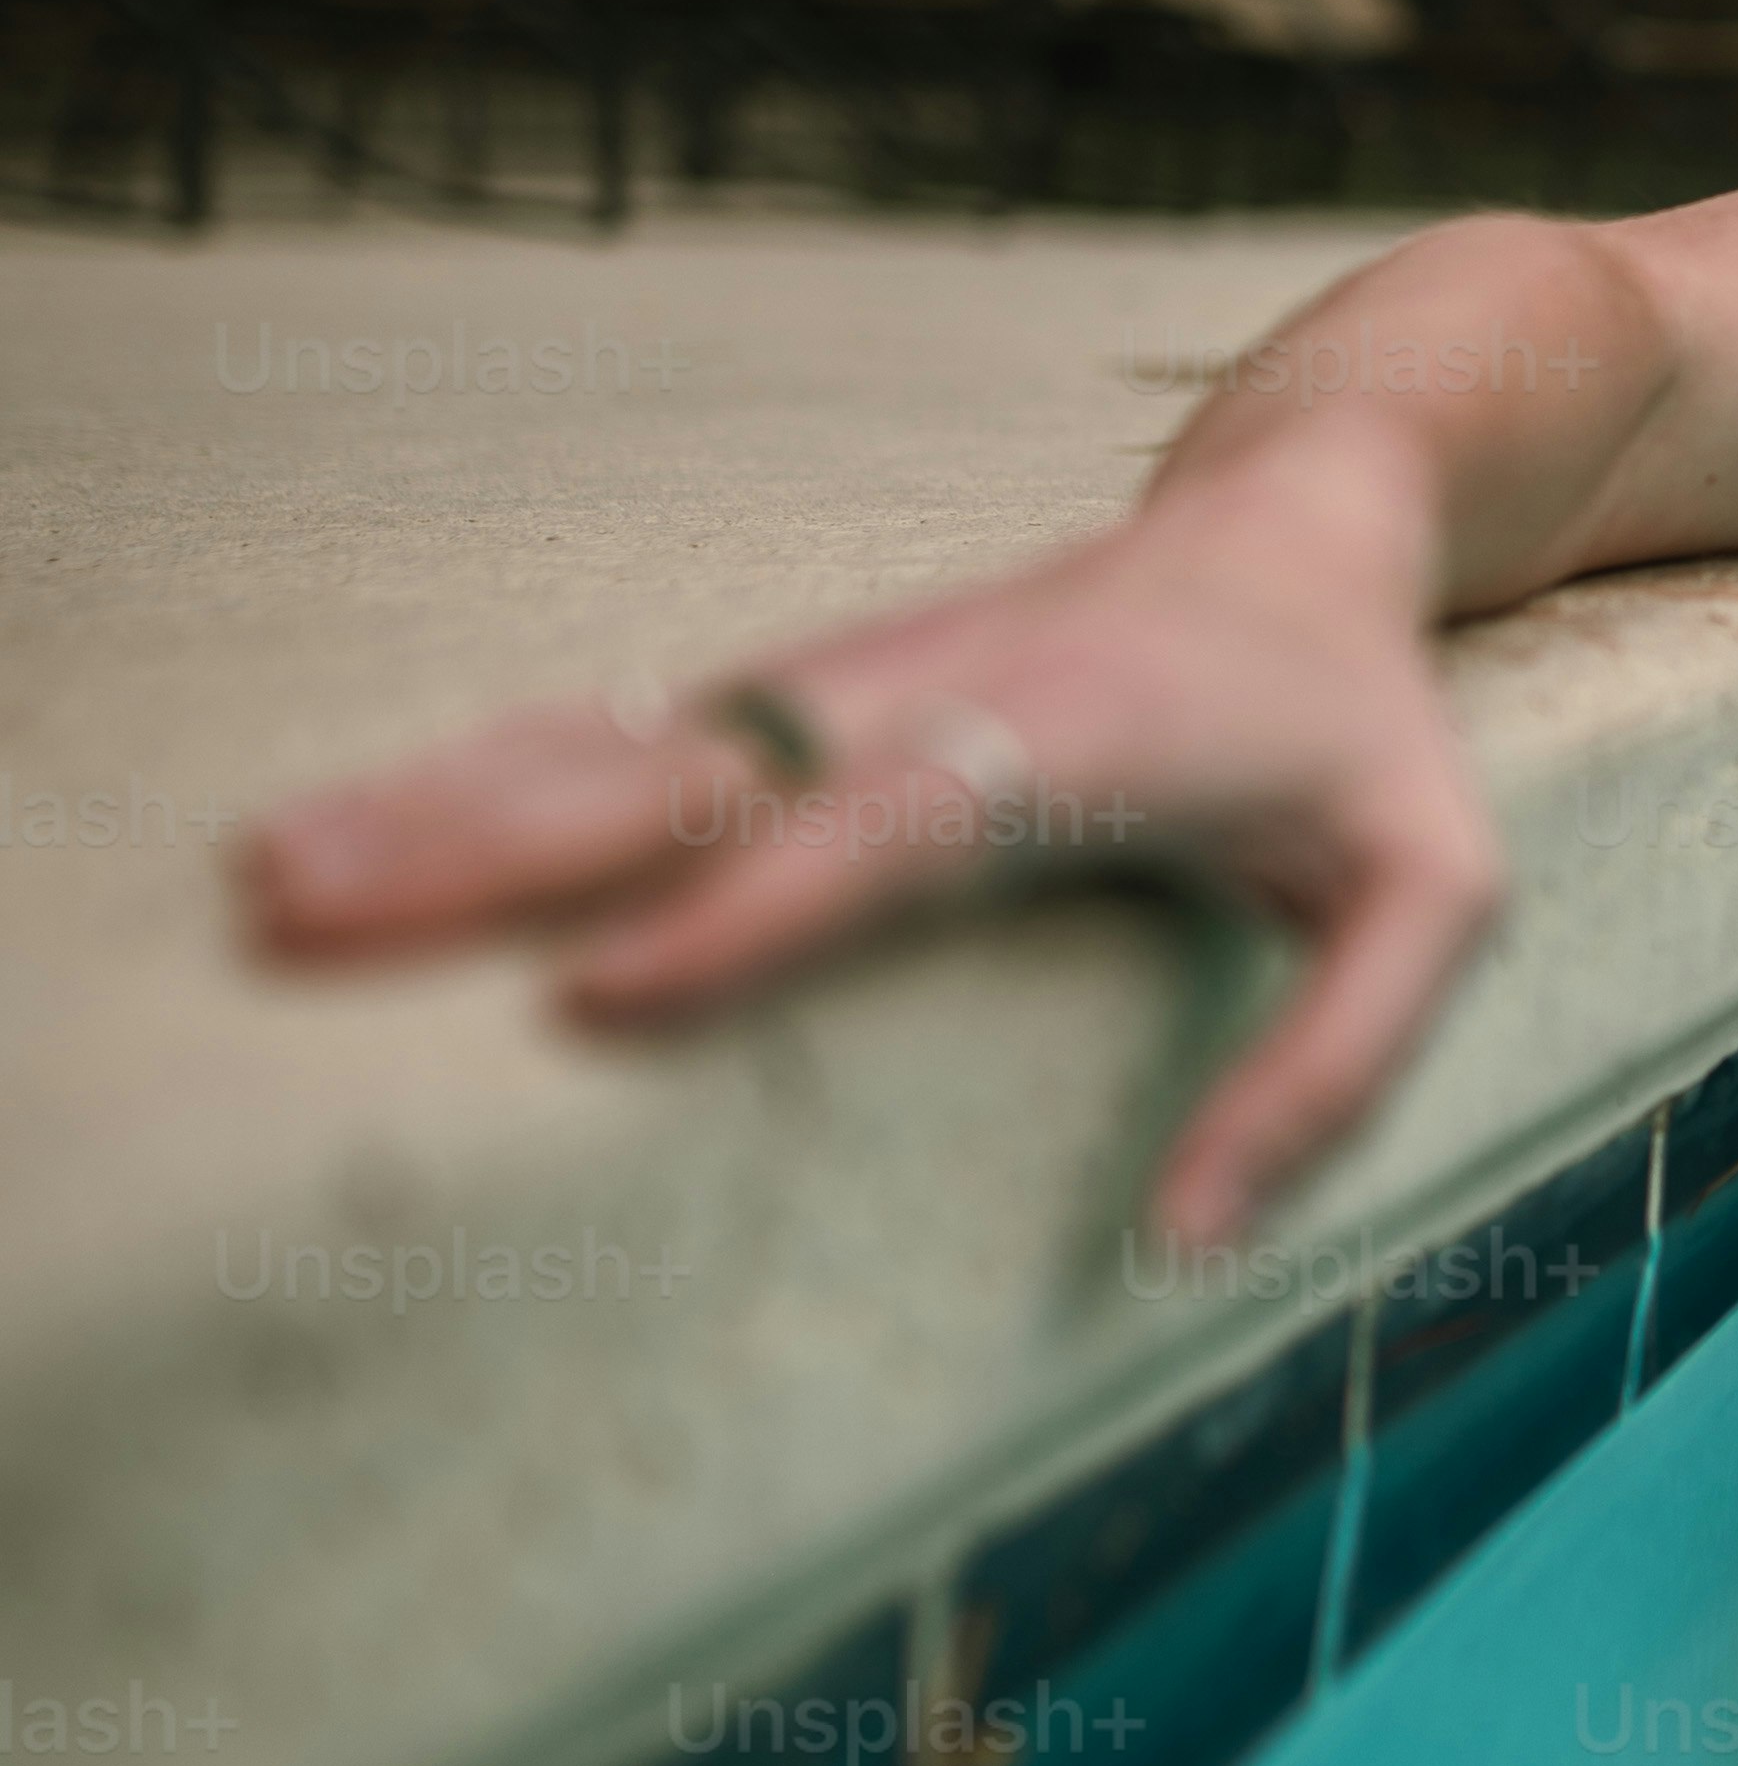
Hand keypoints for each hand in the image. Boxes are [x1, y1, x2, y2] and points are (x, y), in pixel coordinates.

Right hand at [234, 477, 1509, 1253]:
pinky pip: (623, 741)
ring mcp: (847, 684)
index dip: (750, 907)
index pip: (894, 826)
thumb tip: (1180, 1252)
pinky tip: (355, 836)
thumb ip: (1335, 1067)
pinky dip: (484, 779)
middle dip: (505, 844)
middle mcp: (933, 690)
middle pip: (694, 772)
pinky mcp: (799, 695)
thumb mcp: (1436, 892)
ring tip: (274, 877)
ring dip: (448, 804)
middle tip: (323, 911)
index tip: (600, 993)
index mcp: (1080, 735)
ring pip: (621, 744)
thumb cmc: (1363, 731)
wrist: (1301, 513)